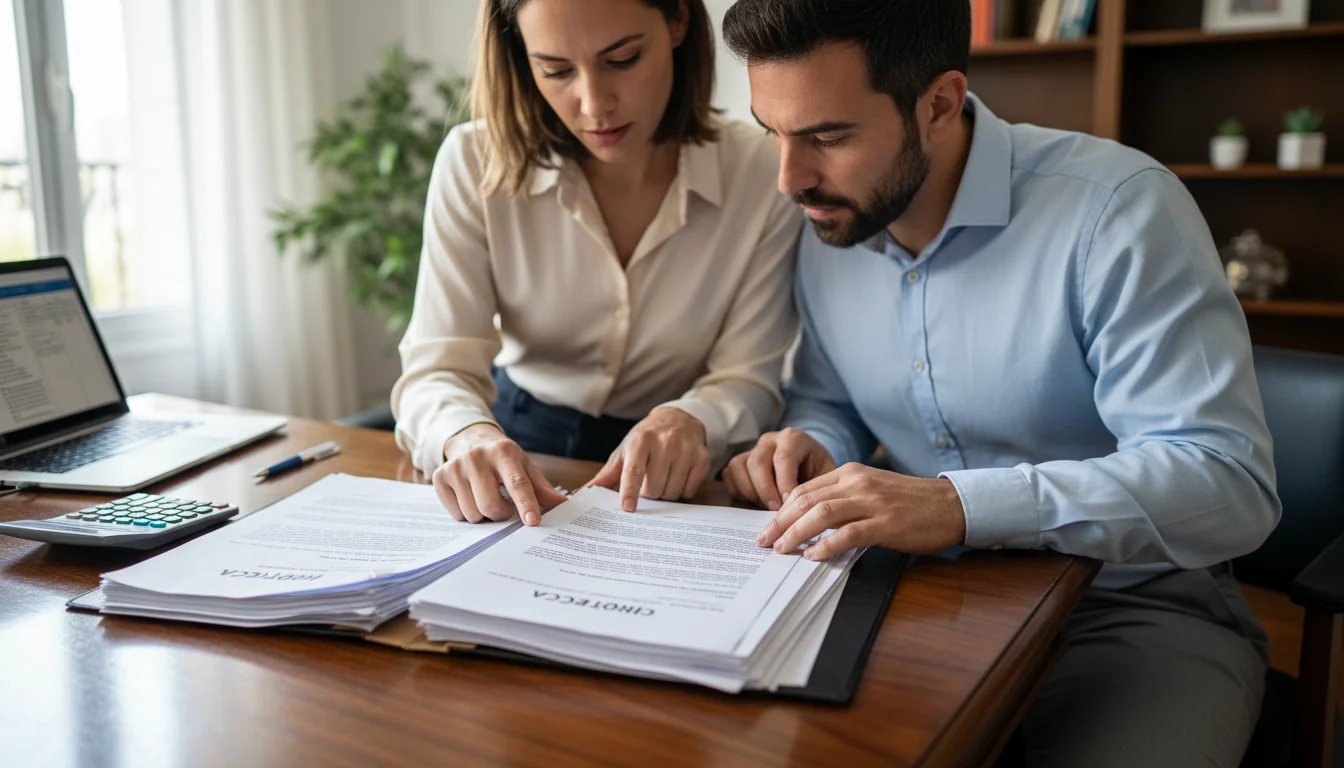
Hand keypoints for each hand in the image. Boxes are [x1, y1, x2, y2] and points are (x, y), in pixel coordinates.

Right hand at [433, 423, 567, 525]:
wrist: (469, 439)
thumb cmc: (502, 458)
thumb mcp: (524, 466)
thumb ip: (542, 488)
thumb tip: (563, 505)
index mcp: (504, 452)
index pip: (517, 483)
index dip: (525, 504)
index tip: (533, 521)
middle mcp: (477, 457)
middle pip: (491, 506)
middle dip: (501, 515)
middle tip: (505, 508)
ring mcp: (456, 467)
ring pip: (472, 514)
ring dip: (484, 516)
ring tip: (487, 499)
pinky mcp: (439, 477)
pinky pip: (456, 514)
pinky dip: (466, 514)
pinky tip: (471, 498)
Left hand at [588, 407, 710, 511]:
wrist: (679, 418)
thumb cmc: (647, 439)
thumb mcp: (625, 451)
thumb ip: (606, 476)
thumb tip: (582, 495)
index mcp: (640, 440)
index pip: (634, 470)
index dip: (630, 491)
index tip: (627, 508)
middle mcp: (665, 442)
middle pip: (654, 488)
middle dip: (648, 493)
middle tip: (648, 482)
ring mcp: (686, 450)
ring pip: (672, 492)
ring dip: (665, 493)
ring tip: (662, 477)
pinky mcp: (702, 458)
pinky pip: (689, 490)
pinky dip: (681, 490)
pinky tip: (677, 476)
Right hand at [722, 428, 836, 510]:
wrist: (811, 472)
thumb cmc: (820, 477)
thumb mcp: (826, 479)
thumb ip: (816, 490)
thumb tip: (803, 513)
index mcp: (794, 438)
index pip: (783, 458)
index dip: (784, 484)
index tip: (789, 504)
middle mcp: (770, 440)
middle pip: (757, 463)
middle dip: (766, 492)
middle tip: (776, 512)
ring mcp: (752, 449)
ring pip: (739, 468)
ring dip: (751, 493)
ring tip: (766, 507)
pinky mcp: (740, 462)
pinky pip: (729, 475)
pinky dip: (738, 492)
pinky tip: (755, 502)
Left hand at [756, 463, 966, 560]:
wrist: (950, 504)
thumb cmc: (910, 502)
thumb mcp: (871, 490)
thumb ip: (843, 499)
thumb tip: (811, 521)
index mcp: (850, 473)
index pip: (804, 489)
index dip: (781, 509)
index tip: (769, 528)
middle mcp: (857, 482)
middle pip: (805, 500)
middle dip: (780, 522)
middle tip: (764, 541)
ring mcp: (872, 502)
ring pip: (821, 514)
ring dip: (796, 533)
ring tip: (782, 550)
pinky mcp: (886, 524)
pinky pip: (848, 534)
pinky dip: (827, 546)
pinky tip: (814, 557)